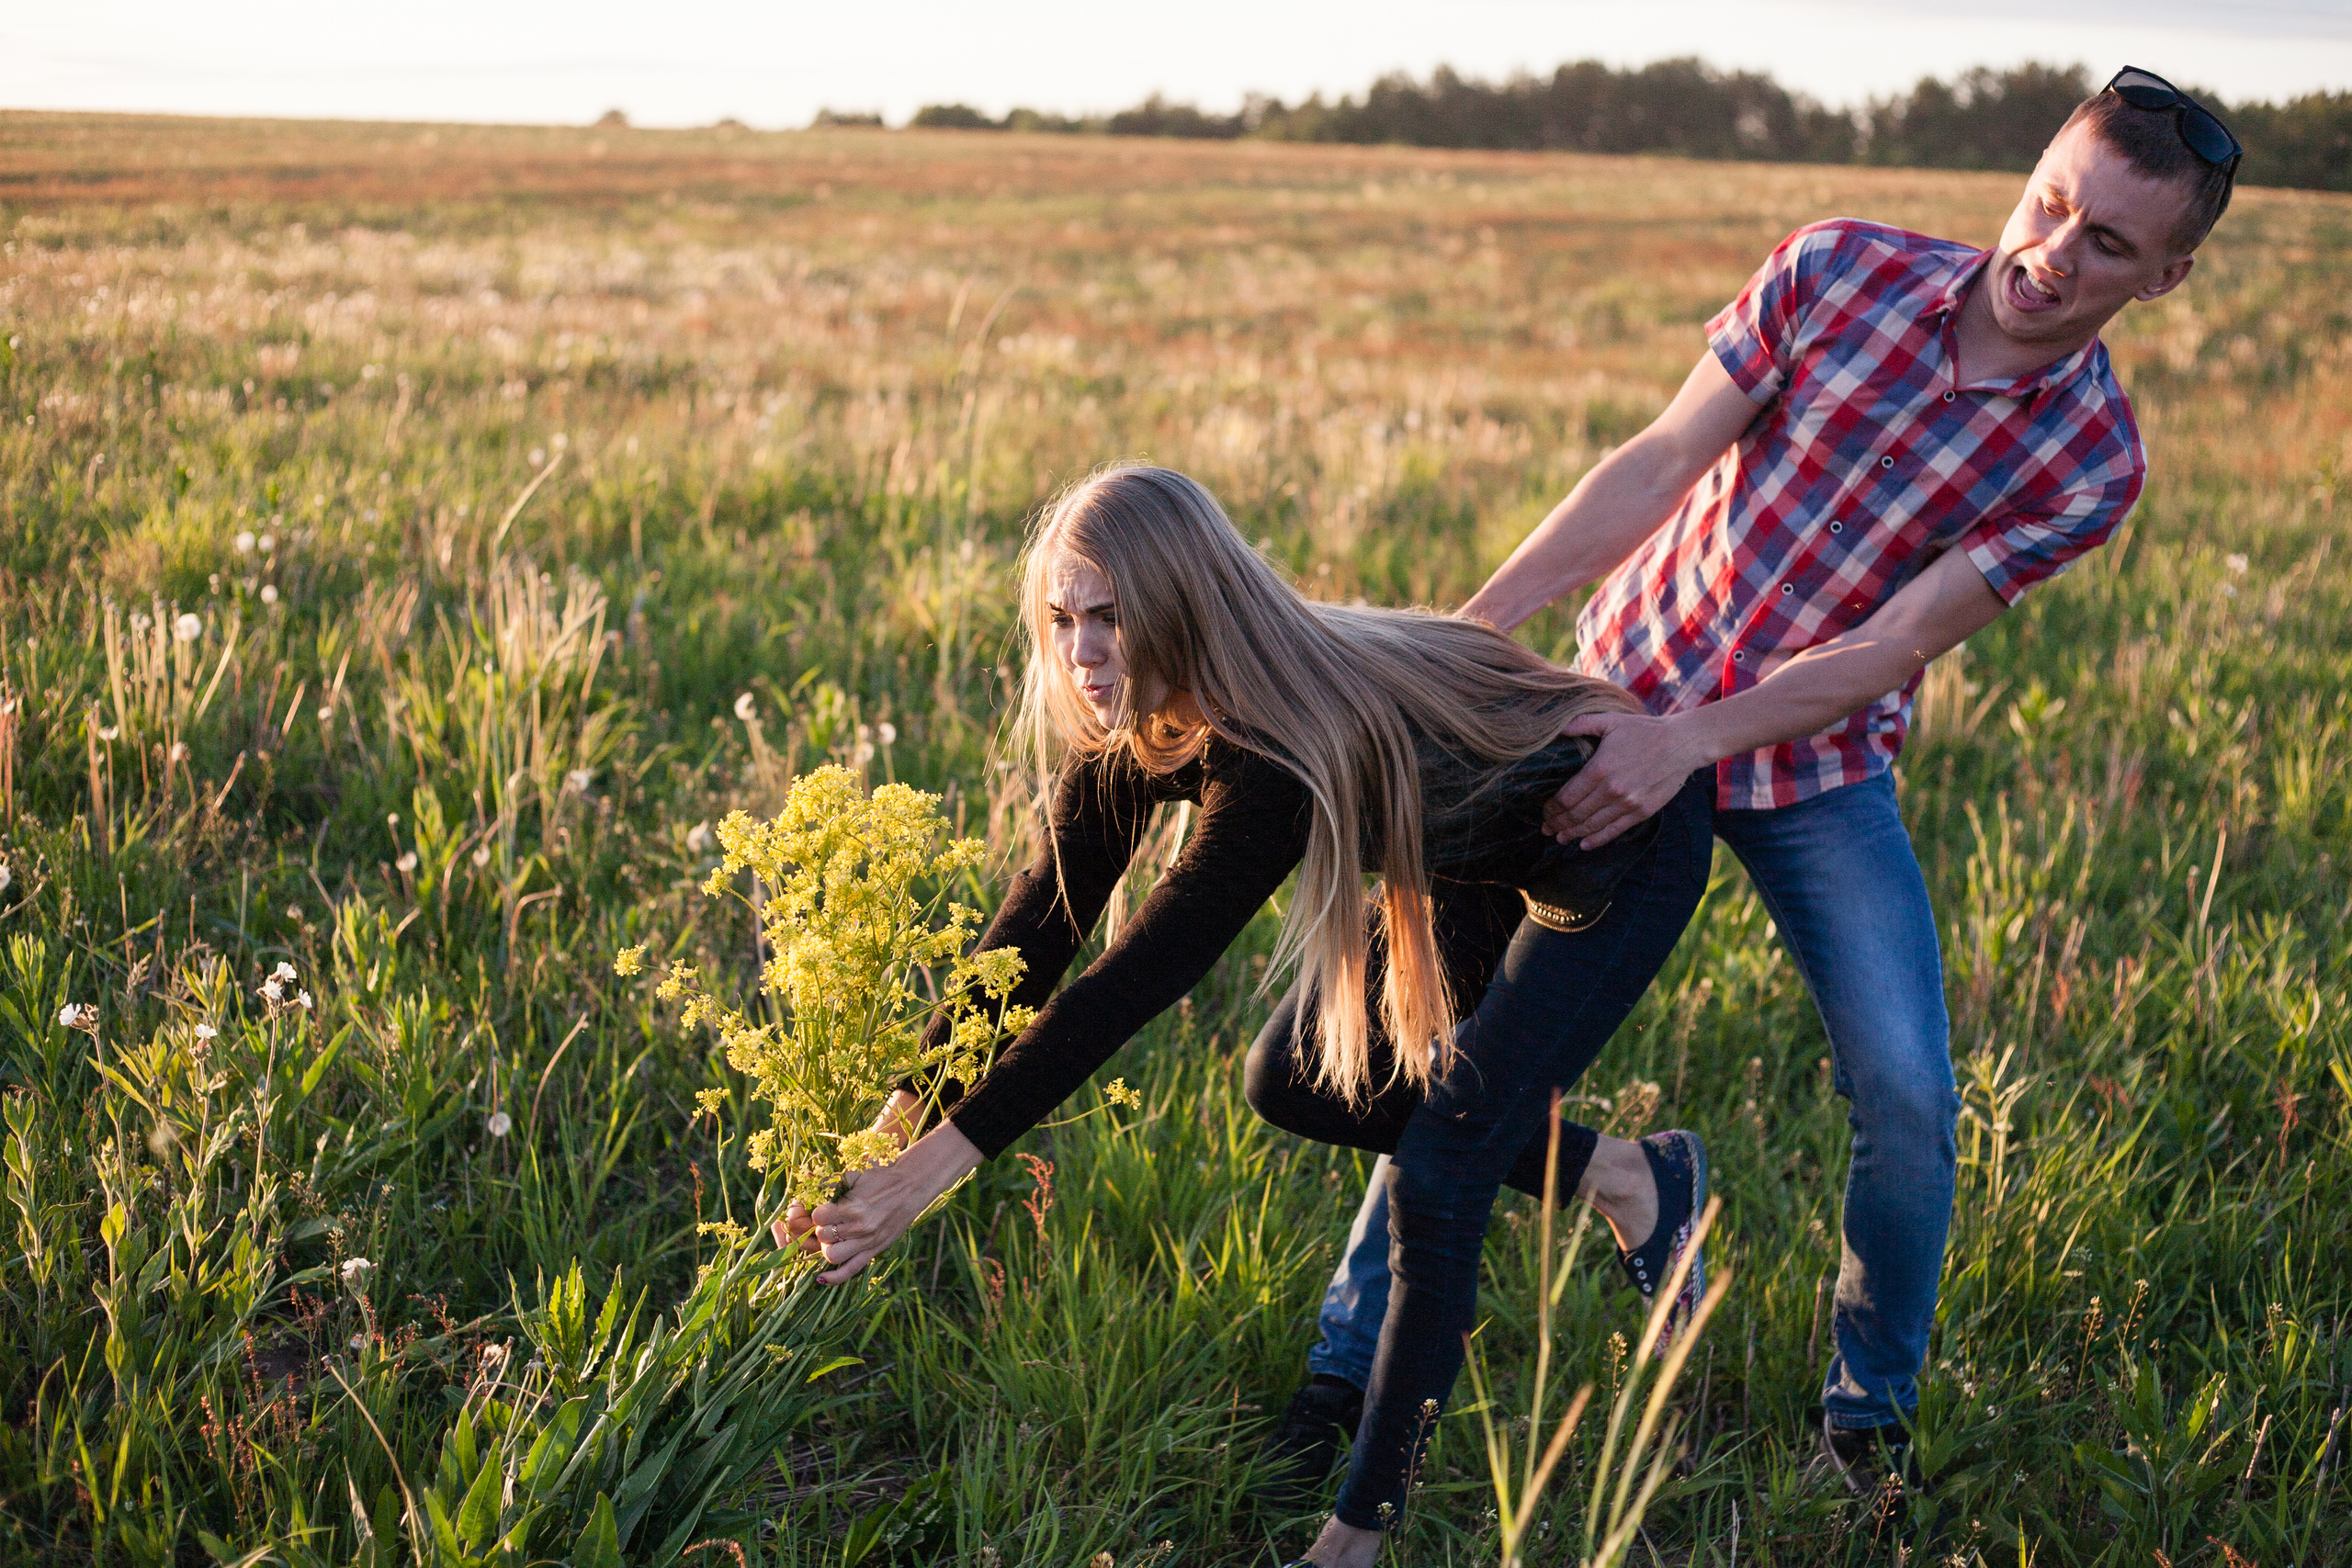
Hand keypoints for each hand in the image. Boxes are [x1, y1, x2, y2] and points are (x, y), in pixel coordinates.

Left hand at [776, 1115, 981, 1283]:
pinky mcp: (874, 1251)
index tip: (817, 1207)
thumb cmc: (882, 1177)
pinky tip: (820, 1279)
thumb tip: (805, 1181)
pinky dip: (833, 1278)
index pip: (819, 1217)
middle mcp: (860, 1228)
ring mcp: (867, 1242)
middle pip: (823, 1236)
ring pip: (832, 1256)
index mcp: (854, 1207)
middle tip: (821, 1220)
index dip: (813, 1212)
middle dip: (817, 1228)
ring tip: (829, 1236)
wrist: (912, 1186)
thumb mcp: (855, 1174)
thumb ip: (830, 1181)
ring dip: (825, 1247)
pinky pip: (851, 1271)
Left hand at [1543, 711, 1709, 848]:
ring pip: (1592, 825)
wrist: (1682, 744)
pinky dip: (1597, 840)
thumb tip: (1558, 727)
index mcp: (1599, 769)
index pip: (1566, 797)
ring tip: (1560, 838)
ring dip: (1573, 834)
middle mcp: (1611, 790)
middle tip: (1546, 829)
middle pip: (1575, 814)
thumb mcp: (1611, 720)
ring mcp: (1627, 804)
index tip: (1544, 812)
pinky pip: (1614, 831)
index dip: (1551, 808)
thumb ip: (1582, 724)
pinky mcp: (1642, 812)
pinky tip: (1584, 844)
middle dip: (1557, 823)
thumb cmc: (1645, 730)